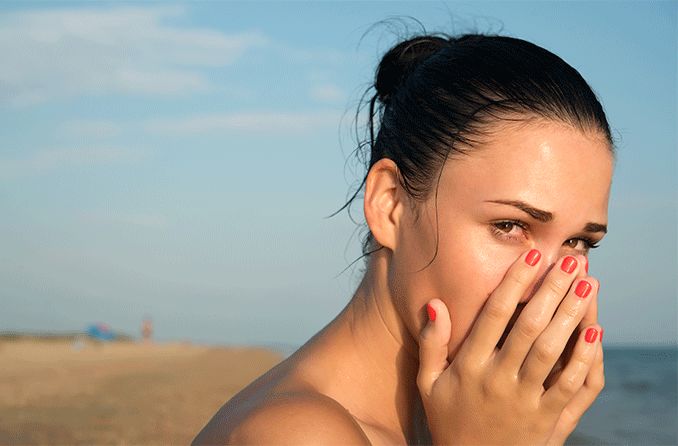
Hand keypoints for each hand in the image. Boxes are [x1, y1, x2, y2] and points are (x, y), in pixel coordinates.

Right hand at [417, 249, 601, 445]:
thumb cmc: (448, 419)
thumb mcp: (427, 383)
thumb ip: (430, 343)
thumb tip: (435, 303)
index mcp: (469, 367)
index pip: (495, 315)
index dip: (515, 282)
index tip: (533, 255)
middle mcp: (499, 380)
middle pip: (530, 327)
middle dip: (552, 289)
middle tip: (571, 259)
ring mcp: (525, 400)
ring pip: (553, 351)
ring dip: (573, 314)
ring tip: (588, 283)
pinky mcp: (548, 419)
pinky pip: (571, 385)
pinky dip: (585, 357)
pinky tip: (596, 329)